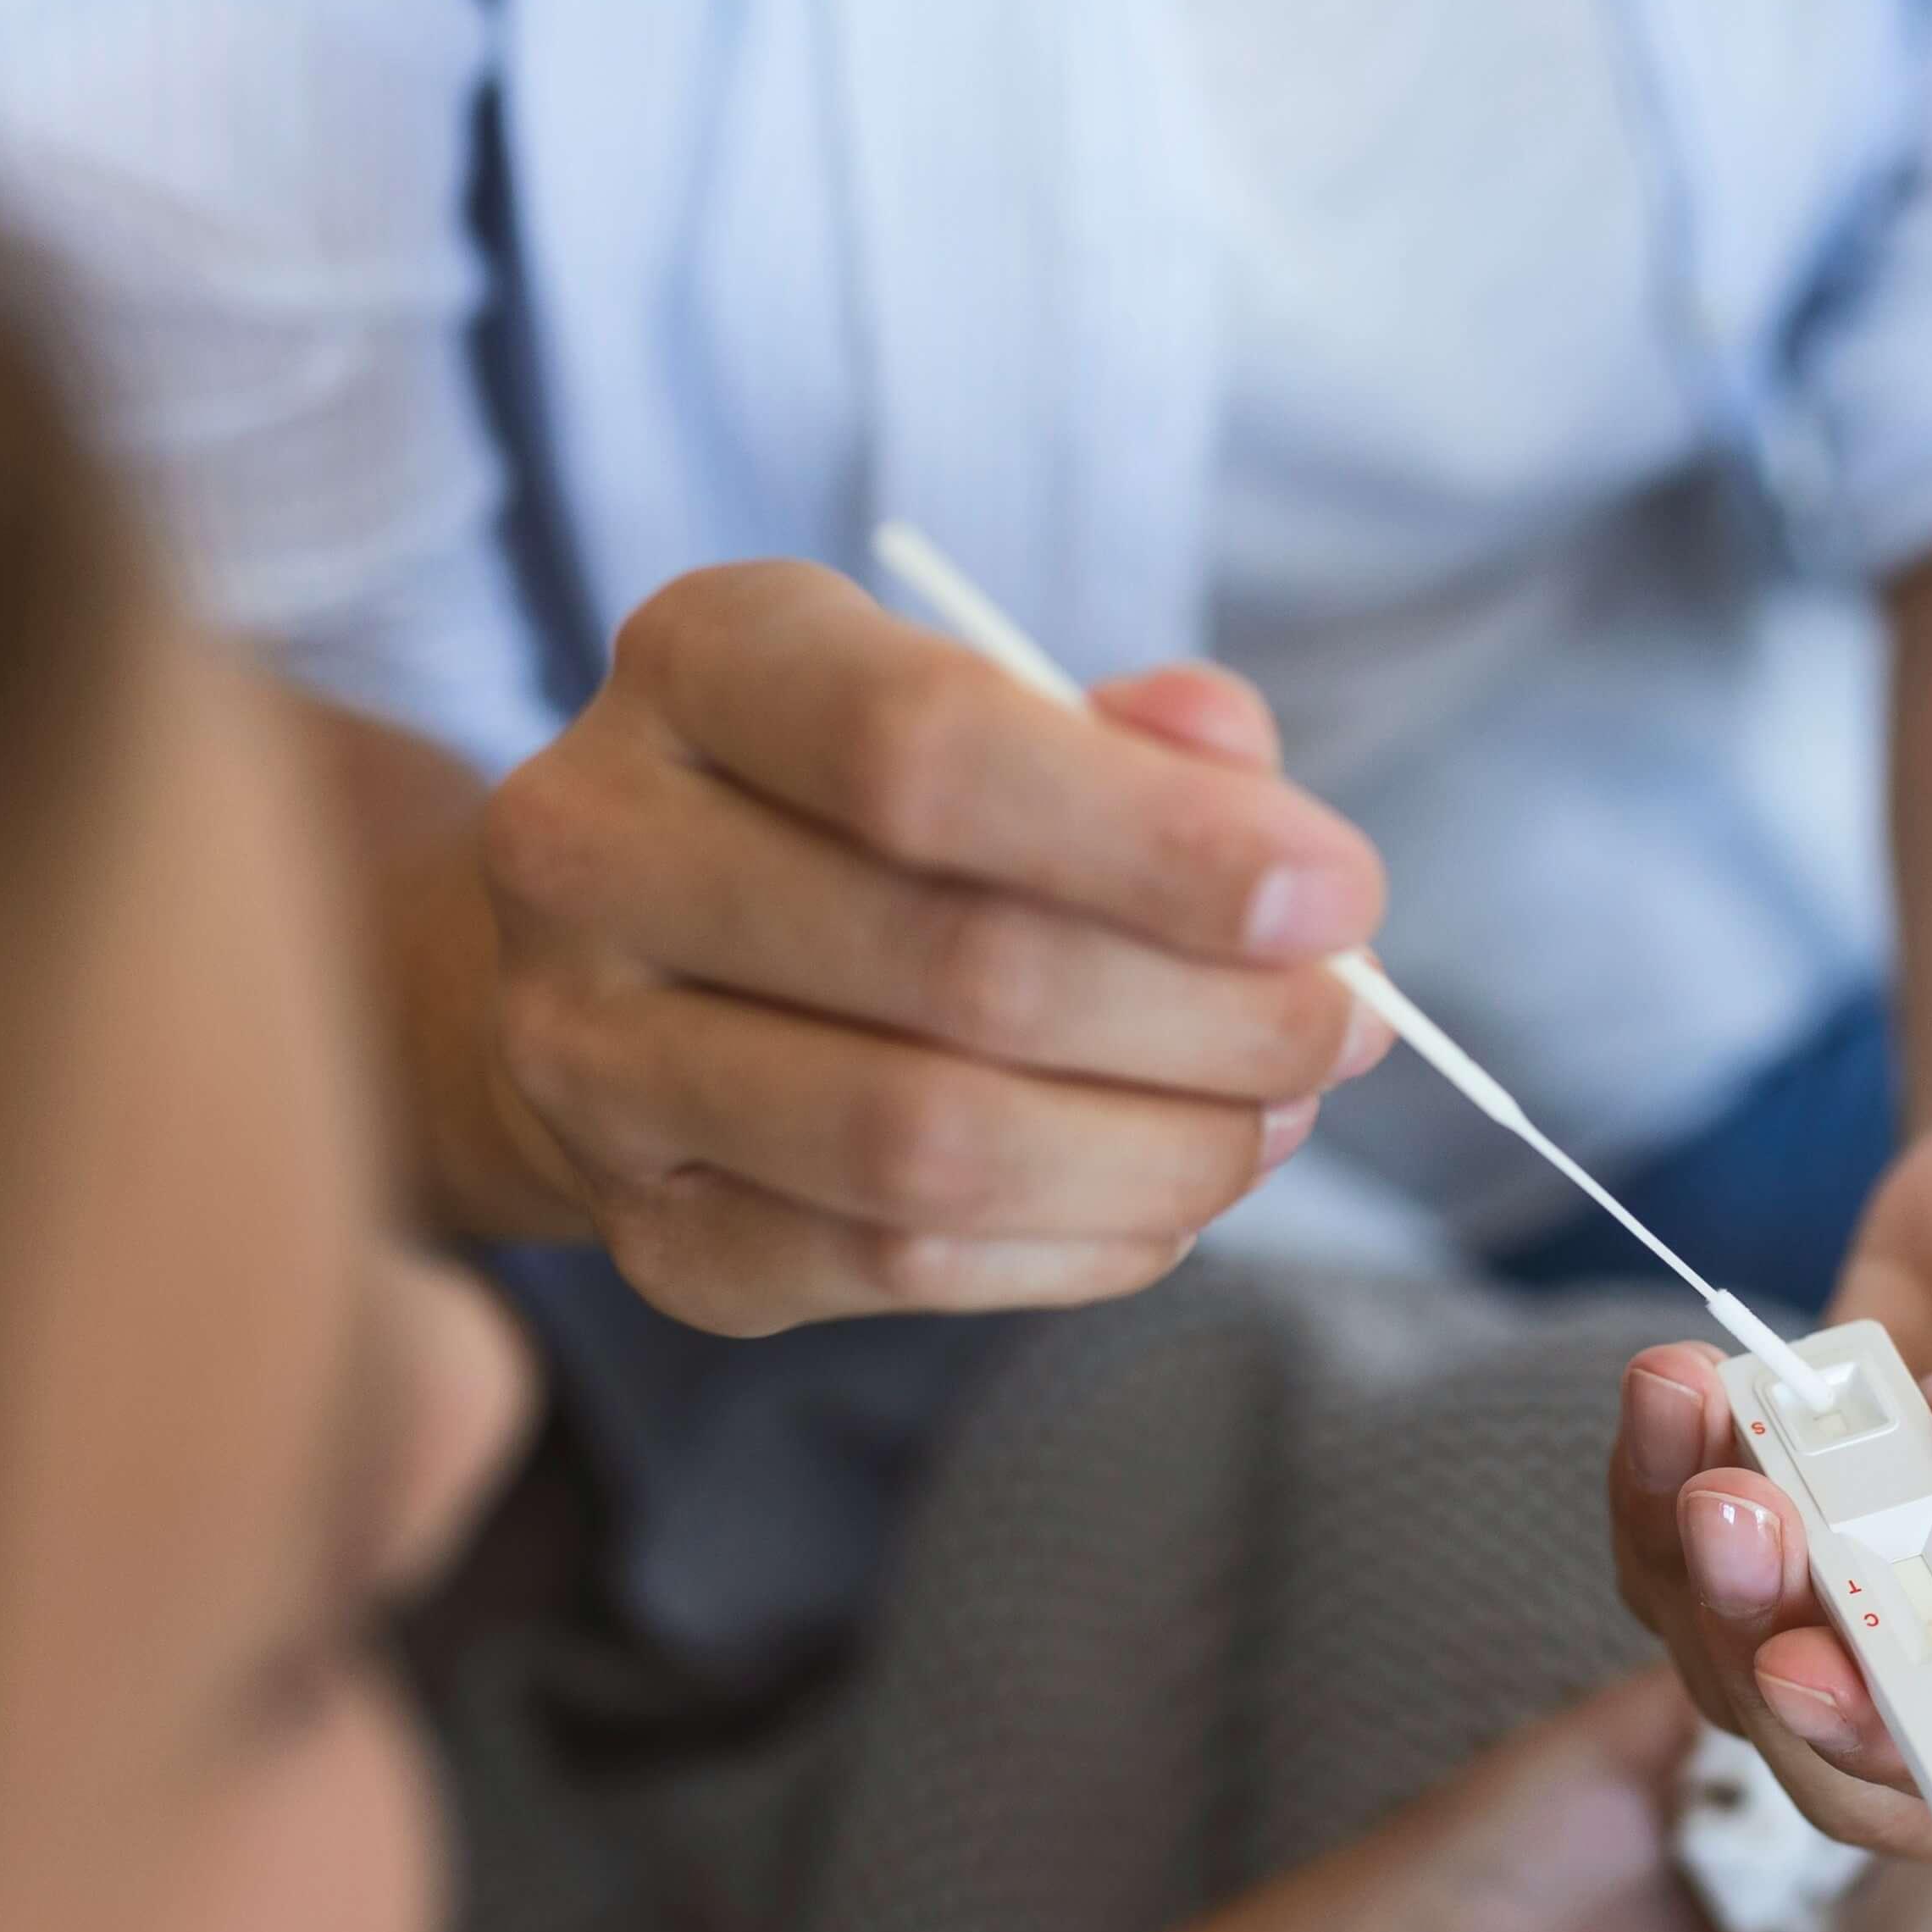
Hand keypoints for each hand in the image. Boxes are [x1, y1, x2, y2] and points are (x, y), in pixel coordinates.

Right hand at [470, 561, 1394, 1331]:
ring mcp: (592, 1057)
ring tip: (1272, 1118)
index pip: (929, 750)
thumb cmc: (861, 818)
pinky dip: (1081, 1244)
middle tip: (1339, 1031)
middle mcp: (598, 849)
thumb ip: (1135, 740)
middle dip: (1210, 1017)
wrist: (632, 964)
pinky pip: (899, 1269)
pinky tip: (1165, 1199)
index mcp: (698, 662)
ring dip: (1162, 1149)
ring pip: (930, 1145)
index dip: (1163, 842)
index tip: (1339, 899)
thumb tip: (1257, 804)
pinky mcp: (647, 1231)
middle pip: (959, 965)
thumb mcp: (986, 706)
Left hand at [1609, 1110, 1931, 1856]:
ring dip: (1694, 1561)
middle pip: (1862, 1771)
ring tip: (1685, 1409)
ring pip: (1753, 1683)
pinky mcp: (1816, 1566)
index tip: (1809, 1663)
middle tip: (1729, 1512)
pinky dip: (1663, 1492)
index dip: (1913, 1756)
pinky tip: (1672, 1391)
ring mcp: (1915, 1643)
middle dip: (1771, 1653)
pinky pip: (1702, 1582)